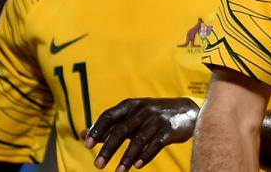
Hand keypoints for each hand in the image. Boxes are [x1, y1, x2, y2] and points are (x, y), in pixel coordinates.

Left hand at [82, 97, 198, 170]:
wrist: (187, 111)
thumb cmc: (152, 116)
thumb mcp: (131, 116)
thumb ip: (109, 126)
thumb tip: (83, 134)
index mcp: (131, 105)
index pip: (109, 115)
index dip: (97, 130)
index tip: (87, 145)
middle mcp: (143, 110)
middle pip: (121, 130)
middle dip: (108, 149)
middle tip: (97, 165)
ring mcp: (157, 119)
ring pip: (138, 140)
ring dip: (126, 158)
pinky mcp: (170, 129)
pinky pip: (155, 144)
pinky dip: (145, 156)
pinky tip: (136, 166)